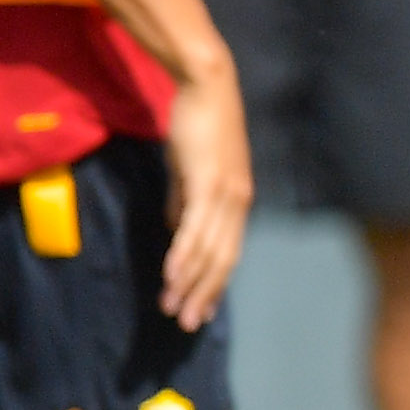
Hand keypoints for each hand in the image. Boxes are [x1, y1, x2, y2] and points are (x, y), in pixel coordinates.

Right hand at [155, 63, 253, 330]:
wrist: (207, 84)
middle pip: (223, 261)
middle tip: (186, 324)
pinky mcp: (209, 182)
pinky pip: (195, 228)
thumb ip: (184, 200)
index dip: (215, 284)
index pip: (229, 253)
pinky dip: (183, 255)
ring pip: (209, 251)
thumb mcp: (190, 169)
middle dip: (203, 295)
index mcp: (237, 201)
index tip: (202, 310)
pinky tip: (171, 276)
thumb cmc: (198, 122)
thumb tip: (176, 229)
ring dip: (189, 283)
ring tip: (172, 308)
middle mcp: (238, 202)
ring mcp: (226, 193)